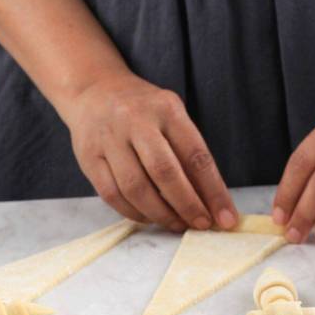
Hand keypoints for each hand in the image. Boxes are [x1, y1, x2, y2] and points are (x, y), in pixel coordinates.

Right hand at [64, 72, 237, 230]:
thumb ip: (189, 155)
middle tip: (201, 225)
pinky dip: (134, 213)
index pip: (195, 155)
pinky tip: (149, 218)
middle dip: (187, 206)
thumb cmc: (143, 111)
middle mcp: (136, 121)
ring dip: (161, 214)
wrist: (93, 89)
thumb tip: (211, 202)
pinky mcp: (89, 157)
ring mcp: (109, 139)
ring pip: (136, 188)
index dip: (213, 192)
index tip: (226, 218)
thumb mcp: (171, 118)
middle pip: (165, 173)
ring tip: (177, 224)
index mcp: (166, 110)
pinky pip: (112, 195)